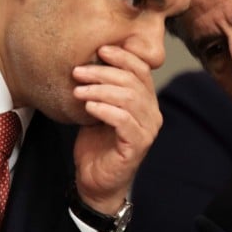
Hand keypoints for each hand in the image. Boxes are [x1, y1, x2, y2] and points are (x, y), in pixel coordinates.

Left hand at [71, 45, 161, 212]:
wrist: (95, 181)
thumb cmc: (96, 145)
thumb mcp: (99, 109)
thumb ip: (103, 88)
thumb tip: (90, 59)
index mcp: (146, 102)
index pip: (141, 70)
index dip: (122, 56)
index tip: (99, 50)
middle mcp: (152, 114)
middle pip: (133, 81)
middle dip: (104, 72)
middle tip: (79, 71)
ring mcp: (147, 131)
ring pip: (129, 98)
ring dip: (100, 90)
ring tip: (79, 91)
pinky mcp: (137, 146)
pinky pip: (123, 120)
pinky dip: (104, 109)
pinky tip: (88, 107)